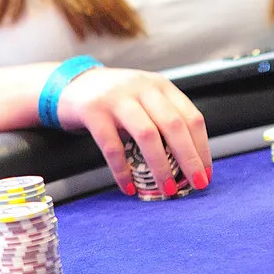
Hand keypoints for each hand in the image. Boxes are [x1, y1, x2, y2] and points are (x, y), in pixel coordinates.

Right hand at [58, 67, 210, 196]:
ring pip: (147, 135)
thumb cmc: (112, 99)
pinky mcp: (92, 111)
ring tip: (167, 189)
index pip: (191, 117)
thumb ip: (161, 117)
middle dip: (189, 159)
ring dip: (160, 166)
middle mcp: (140, 88)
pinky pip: (112, 146)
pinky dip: (122, 170)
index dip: (201, 147)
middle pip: (173, 125)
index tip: (205, 172)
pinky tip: (128, 186)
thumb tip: (187, 160)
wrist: (69, 84)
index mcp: (159, 86)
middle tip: (196, 184)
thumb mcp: (142, 98)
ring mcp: (116, 98)